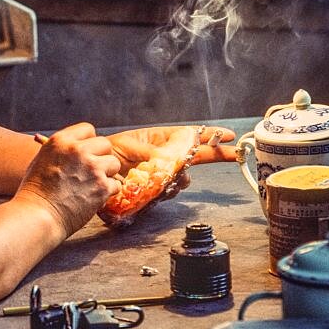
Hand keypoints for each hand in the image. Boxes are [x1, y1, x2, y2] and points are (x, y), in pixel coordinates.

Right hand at [16, 122, 121, 236]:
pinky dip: (108, 192)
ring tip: (93, 185)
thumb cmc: (35, 191)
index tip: (85, 153)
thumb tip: (77, 148)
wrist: (38, 215)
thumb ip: (62, 151)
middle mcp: (77, 150)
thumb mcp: (42, 159)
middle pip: (105, 144)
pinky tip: (94, 197)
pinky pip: (116, 184)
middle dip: (101, 156)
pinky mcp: (102, 186)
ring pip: (114, 163)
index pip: (88, 129)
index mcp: (60, 140)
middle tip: (92, 171)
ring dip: (107, 173)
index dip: (89, 142)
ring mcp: (91, 168)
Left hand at [107, 125, 237, 194]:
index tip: (230, 136)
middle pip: (194, 156)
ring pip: (184, 178)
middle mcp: (164, 156)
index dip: (209, 136)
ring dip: (183, 177)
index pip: (188, 135)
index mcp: (159, 139)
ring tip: (170, 175)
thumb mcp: (128, 145)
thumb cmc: (109, 151)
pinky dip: (168, 190)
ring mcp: (161, 174)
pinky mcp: (154, 190)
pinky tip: (158, 187)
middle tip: (235, 154)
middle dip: (215, 154)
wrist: (94, 171)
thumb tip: (167, 158)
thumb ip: (149, 151)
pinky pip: (169, 192)